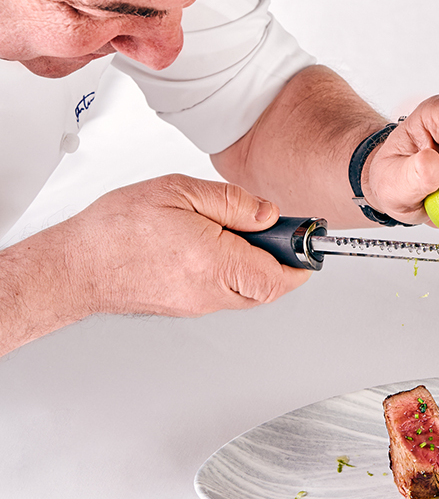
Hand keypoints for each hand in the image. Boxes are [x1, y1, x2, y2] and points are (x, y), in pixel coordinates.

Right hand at [59, 174, 308, 317]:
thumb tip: (267, 213)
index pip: (279, 277)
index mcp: (214, 263)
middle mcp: (209, 293)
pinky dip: (229, 269)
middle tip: (266, 227)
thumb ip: (231, 202)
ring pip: (245, 291)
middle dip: (277, 259)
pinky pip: (222, 291)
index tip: (303, 238)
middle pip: (267, 288)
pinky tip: (209, 243)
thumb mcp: (180, 192)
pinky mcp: (184, 306)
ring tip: (229, 229)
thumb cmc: (117, 228)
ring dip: (252, 263)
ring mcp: (197, 305)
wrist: (74, 265)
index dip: (299, 259)